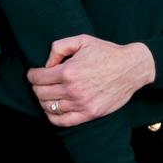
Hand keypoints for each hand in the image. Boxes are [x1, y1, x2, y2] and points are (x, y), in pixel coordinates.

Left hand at [27, 35, 155, 126]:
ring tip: (47, 94)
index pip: (38, 78)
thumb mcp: (82, 40)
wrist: (131, 68)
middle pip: (41, 94)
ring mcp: (81, 104)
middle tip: (40, 83)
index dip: (31, 75)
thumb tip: (47, 63)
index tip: (33, 74)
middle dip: (36, 87)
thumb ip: (59, 47)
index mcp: (69, 71)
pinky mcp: (89, 114)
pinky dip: (53, 117)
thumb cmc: (106, 53)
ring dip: (44, 100)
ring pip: (50, 107)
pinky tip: (53, 110)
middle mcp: (73, 89)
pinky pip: (63, 121)